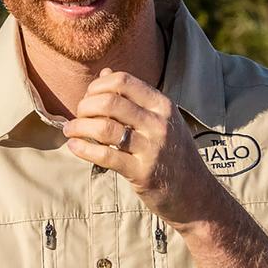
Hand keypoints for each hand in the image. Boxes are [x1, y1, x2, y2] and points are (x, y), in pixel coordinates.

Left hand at [63, 69, 217, 226]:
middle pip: (110, 102)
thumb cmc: (173, 154)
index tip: (88, 97)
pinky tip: (74, 147)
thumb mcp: (161, 119)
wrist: (196, 194)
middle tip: (78, 116)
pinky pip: (105, 156)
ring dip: (79, 127)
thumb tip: (105, 73)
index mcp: (162, 105)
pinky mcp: (142, 172)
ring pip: (104, 128)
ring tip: (70, 131)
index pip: (123, 81)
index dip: (98, 86)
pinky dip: (84, 149)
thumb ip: (134, 97)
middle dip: (85, 106)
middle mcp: (159, 123)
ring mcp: (152, 148)